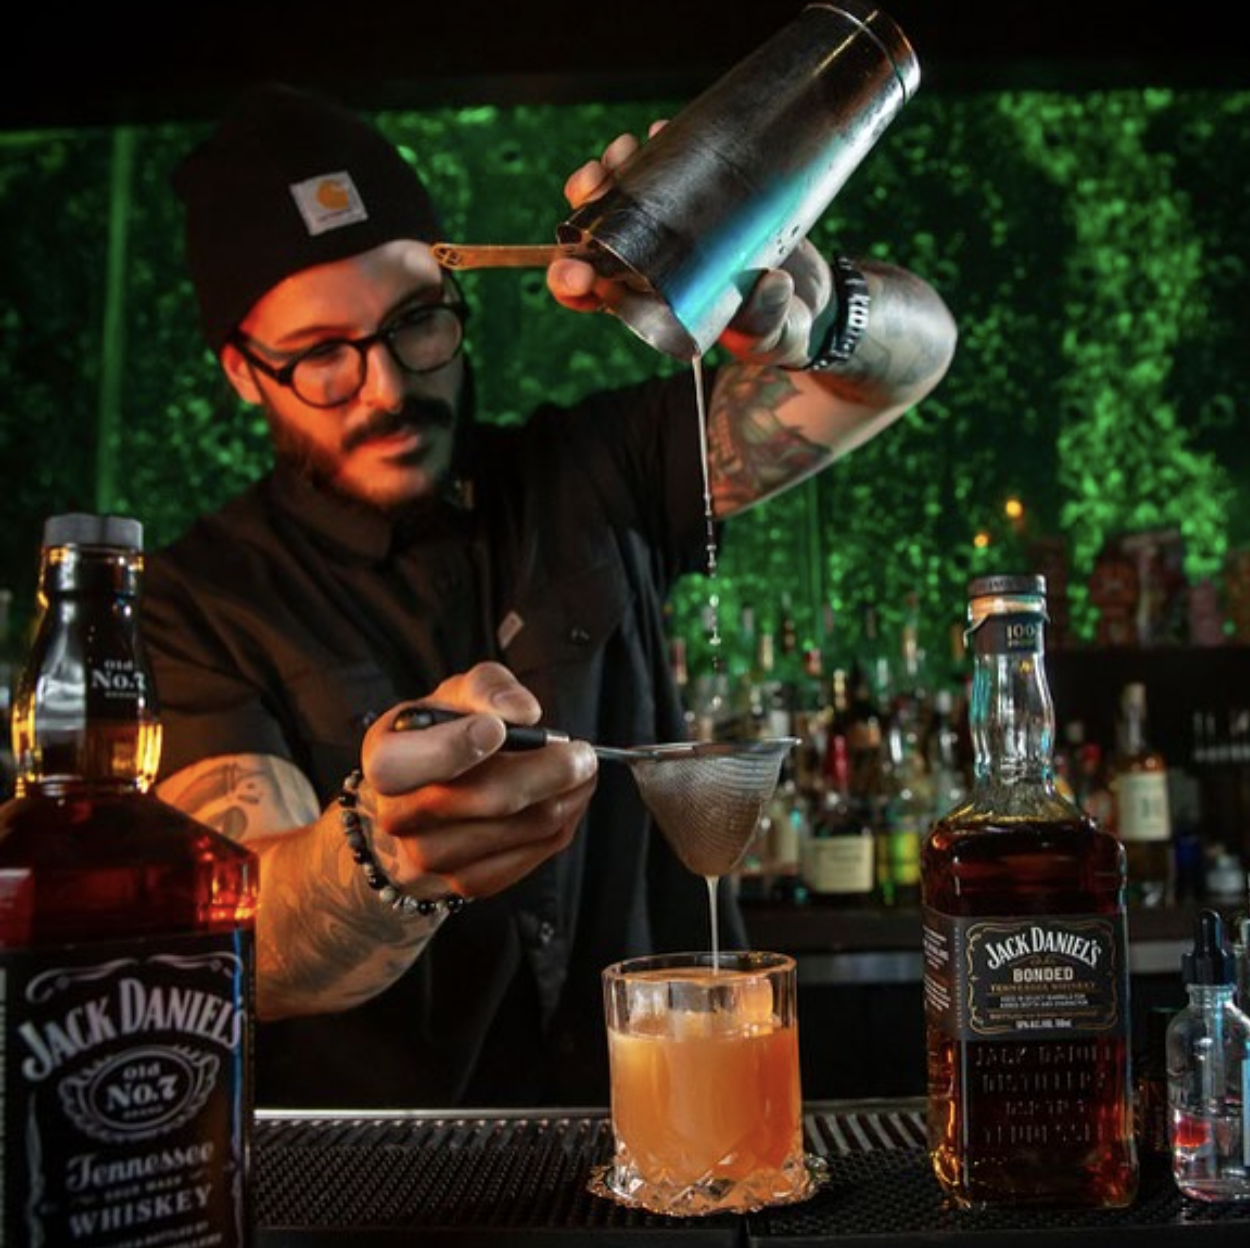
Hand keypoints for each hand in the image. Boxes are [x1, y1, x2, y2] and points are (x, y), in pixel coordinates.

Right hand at [359, 662, 597, 900]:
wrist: (419, 804)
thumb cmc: (442, 738)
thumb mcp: (453, 697)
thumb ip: (486, 688)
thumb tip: (523, 711)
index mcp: (385, 761)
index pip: (405, 765)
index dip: (456, 747)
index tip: (499, 728)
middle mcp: (399, 816)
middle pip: (490, 798)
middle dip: (552, 769)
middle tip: (582, 752)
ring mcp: (432, 858)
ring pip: (526, 826)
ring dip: (569, 794)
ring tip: (581, 770)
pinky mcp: (469, 882)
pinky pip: (536, 851)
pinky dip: (565, 820)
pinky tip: (567, 797)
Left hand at [546, 125, 831, 366]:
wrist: (810, 296)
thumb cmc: (781, 327)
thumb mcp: (774, 334)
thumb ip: (766, 319)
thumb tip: (770, 285)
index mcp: (649, 306)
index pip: (593, 295)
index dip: (571, 281)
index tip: (577, 272)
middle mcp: (650, 265)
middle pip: (596, 234)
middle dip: (585, 205)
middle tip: (595, 183)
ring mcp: (671, 228)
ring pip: (621, 196)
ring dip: (611, 168)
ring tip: (625, 148)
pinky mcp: (698, 196)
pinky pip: (663, 168)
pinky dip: (656, 147)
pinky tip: (660, 131)